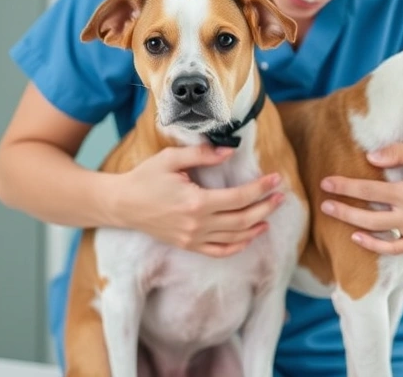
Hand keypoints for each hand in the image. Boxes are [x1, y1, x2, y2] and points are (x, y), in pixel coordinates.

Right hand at [103, 144, 285, 257]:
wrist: (121, 204)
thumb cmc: (145, 178)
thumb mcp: (171, 159)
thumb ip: (203, 154)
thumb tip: (230, 151)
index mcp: (196, 202)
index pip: (238, 197)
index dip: (260, 188)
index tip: (275, 179)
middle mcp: (197, 224)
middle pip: (242, 219)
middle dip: (265, 207)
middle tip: (281, 196)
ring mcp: (192, 238)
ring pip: (234, 238)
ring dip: (256, 227)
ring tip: (270, 215)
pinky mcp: (187, 245)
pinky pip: (218, 252)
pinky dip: (237, 247)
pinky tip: (250, 236)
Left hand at [318, 142, 402, 254]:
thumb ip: (398, 153)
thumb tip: (370, 157)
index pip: (370, 190)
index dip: (345, 187)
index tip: (326, 183)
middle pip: (368, 216)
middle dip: (343, 209)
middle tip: (323, 203)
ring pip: (379, 233)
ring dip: (353, 226)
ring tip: (334, 216)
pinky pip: (395, 249)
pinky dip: (376, 246)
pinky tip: (358, 238)